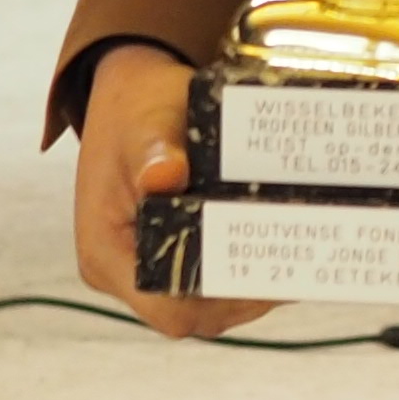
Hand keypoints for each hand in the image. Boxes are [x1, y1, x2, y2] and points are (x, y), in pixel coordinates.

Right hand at [70, 41, 276, 339]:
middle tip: (293, 262)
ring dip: (245, 285)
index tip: (265, 274)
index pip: (167, 309)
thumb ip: (157, 150)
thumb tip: (166, 176)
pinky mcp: (160, 252)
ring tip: (291, 256)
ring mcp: (138, 266)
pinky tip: (274, 247)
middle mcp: (117, 270)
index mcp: (105, 252)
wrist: (128, 87)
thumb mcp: (148, 120)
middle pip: (193, 312)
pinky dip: (237, 270)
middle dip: (244, 294)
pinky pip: (202, 279)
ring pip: (203, 302)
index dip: (220, 302)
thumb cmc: (136, 105)